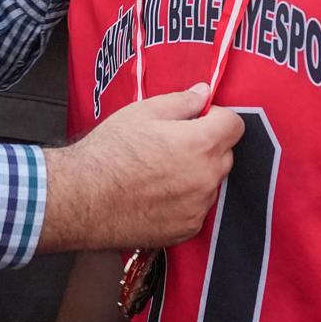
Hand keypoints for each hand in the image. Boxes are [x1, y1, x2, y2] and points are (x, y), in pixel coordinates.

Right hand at [39, 83, 243, 252]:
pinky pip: (197, 208)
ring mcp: (199, 207)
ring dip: (197, 174)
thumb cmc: (111, 151)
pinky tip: (156, 194)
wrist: (85, 198)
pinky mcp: (187, 229)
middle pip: (225, 155)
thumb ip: (181, 101)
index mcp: (202, 143)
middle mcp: (207, 177)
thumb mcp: (142, 112)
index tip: (197, 119)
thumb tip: (203, 92)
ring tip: (160, 172)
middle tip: (173, 144)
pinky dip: (185, 200)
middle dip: (208, 146)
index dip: (217, 117)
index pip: (235, 125)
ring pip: (211, 183)